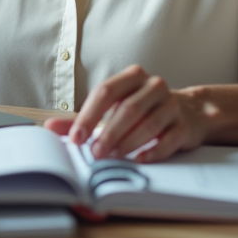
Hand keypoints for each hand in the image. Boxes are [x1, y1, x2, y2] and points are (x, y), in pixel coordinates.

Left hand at [43, 65, 211, 162]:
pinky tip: (139, 160)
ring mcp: (172, 104)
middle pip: (128, 108)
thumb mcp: (112, 110)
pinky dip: (153, 151)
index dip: (90, 115)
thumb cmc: (142, 111)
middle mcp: (154, 86)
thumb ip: (83, 118)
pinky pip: (169, 139)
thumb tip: (50, 126)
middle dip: (109, 133)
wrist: (188, 113)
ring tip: (112, 158)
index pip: (106, 91)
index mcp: (132, 77)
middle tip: (94, 153)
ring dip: (127, 143)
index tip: (77, 137)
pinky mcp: (185, 125)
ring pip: (149, 124)